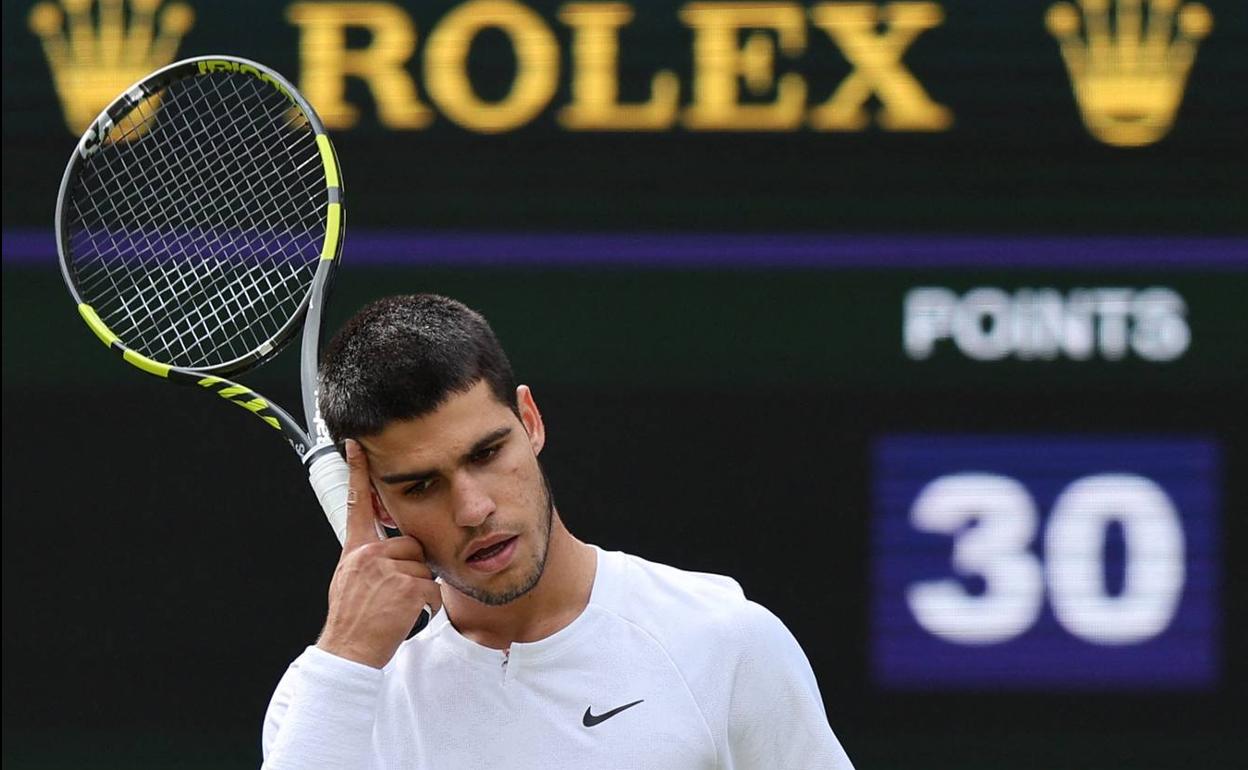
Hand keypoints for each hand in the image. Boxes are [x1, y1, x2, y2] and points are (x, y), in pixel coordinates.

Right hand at [316, 439, 440, 667]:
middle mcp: (368, 554)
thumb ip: (369, 559)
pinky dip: (425, 606)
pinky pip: (431, 589)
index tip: (357, 444)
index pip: (357, 503)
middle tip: (392, 594)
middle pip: (411, 544)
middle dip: (411, 568)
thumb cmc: (353, 620)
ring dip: (418, 589)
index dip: (358, 472)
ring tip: (395, 607)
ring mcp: (387, 569)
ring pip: (423, 568)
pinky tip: (405, 616)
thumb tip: (389, 552)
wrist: (349, 652)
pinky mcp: (406, 586)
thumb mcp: (350, 580)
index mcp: (355, 550)